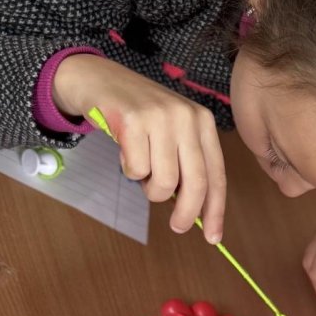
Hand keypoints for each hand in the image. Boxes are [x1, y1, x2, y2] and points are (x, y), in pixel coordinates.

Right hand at [52, 56, 226, 241]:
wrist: (99, 79)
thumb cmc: (138, 115)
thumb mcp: (171, 132)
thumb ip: (185, 164)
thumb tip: (195, 211)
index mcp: (202, 121)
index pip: (216, 174)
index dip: (216, 210)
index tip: (213, 236)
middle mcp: (187, 117)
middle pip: (195, 183)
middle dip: (186, 213)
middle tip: (177, 227)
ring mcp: (161, 117)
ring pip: (164, 182)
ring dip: (150, 188)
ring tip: (141, 170)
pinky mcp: (133, 121)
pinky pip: (136, 170)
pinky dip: (130, 171)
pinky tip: (125, 152)